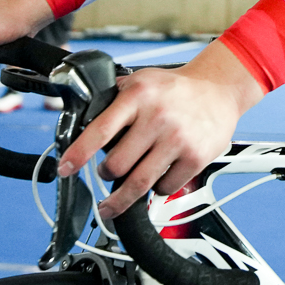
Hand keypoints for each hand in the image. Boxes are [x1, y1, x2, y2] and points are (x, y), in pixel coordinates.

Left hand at [58, 44, 261, 218]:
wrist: (219, 90)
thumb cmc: (175, 89)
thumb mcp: (141, 80)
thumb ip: (114, 98)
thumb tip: (81, 117)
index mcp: (137, 96)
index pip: (99, 130)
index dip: (78, 154)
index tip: (65, 169)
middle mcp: (157, 117)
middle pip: (116, 165)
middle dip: (105, 175)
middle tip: (105, 174)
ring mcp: (177, 139)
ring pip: (138, 183)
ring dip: (121, 198)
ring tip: (112, 204)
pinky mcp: (195, 158)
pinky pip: (165, 187)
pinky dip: (156, 190)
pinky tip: (156, 179)